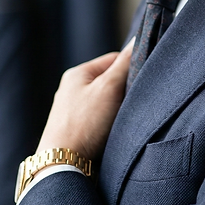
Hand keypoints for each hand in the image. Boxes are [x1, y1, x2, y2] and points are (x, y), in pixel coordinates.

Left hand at [35, 39, 133, 160]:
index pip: (114, 59)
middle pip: (111, 81)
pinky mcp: (76, 130)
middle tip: (135, 101)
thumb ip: (125, 63)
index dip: (132, 68)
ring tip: (124, 120)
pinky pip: (100, 119)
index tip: (143, 80)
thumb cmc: (85, 124)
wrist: (62, 165)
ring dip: (119, 108)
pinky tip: (115, 132)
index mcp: (78, 74)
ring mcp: (73, 111)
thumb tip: (138, 39)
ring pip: (107, 101)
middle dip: (126, 90)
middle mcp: (72, 90)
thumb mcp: (109, 87)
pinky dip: (110, 123)